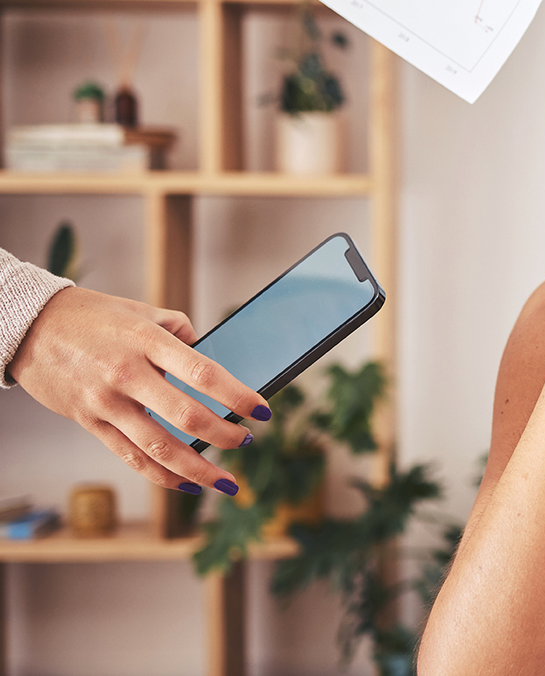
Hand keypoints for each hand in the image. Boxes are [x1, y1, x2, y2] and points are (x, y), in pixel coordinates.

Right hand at [9, 287, 268, 495]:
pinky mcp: (90, 422)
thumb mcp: (140, 311)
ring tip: (227, 482)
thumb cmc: (91, 317)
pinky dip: (162, 476)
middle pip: (187, 416)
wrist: (29, 326)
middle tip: (245, 441)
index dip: (239, 396)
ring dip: (199, 470)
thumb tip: (206, 353)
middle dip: (224, 435)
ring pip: (160, 447)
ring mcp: (107, 402)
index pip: (204, 373)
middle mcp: (128, 374)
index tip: (263, 412)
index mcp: (147, 341)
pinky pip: (131, 457)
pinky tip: (187, 484)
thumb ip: (177, 331)